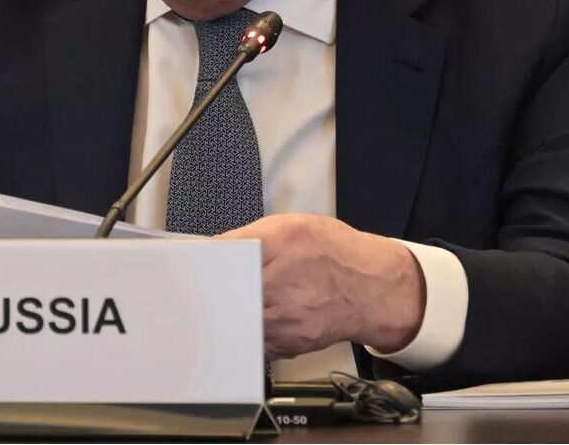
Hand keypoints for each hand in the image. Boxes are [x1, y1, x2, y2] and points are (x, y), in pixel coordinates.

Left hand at [218, 214, 424, 360]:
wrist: (374, 288)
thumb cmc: (336, 254)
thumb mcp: (293, 226)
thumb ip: (251, 236)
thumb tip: (215, 247)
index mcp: (281, 243)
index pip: (226, 252)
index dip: (205, 260)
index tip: (193, 264)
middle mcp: (282, 280)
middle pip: (226, 290)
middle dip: (211, 290)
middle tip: (204, 289)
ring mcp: (285, 316)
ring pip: (235, 319)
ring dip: (225, 313)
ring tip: (225, 305)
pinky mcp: (289, 342)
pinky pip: (253, 342)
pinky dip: (245, 333)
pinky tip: (250, 321)